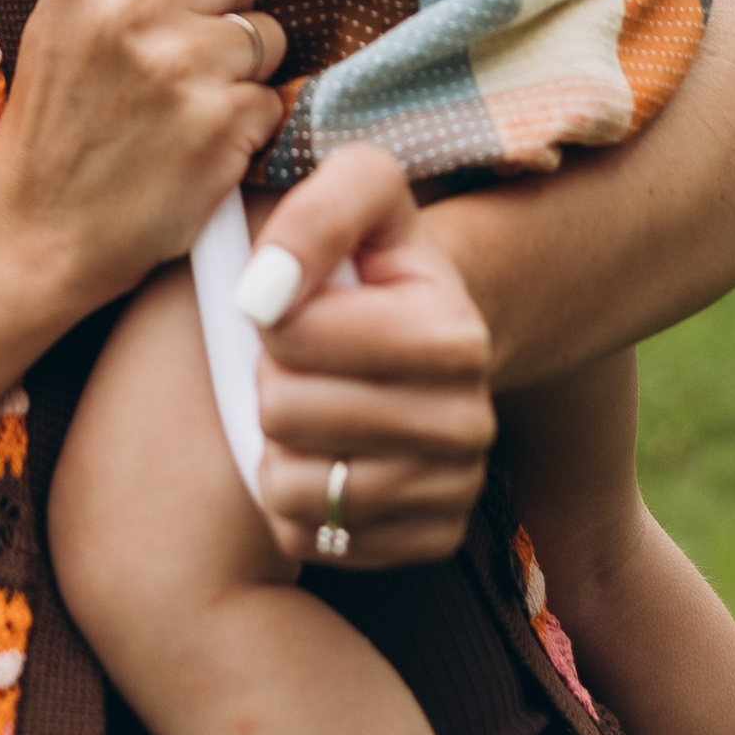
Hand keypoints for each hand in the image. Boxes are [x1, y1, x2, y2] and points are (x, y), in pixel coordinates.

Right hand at [0, 0, 286, 311]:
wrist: (42, 227)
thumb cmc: (58, 104)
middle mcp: (134, 10)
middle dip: (228, 2)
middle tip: (182, 44)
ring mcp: (181, 73)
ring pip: (266, 33)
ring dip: (241, 67)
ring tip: (186, 97)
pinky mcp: (221, 134)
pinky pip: (274, 99)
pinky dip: (248, 123)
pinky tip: (199, 140)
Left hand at [242, 145, 496, 568]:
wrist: (423, 330)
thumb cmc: (374, 257)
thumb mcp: (358, 190)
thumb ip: (316, 213)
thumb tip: (264, 293)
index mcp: (456, 334)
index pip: (293, 333)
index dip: (269, 310)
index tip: (291, 297)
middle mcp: (470, 425)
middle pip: (286, 412)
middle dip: (269, 374)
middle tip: (296, 355)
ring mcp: (452, 493)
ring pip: (290, 485)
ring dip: (274, 439)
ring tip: (308, 398)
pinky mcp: (425, 544)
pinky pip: (303, 536)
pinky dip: (289, 494)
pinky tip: (319, 451)